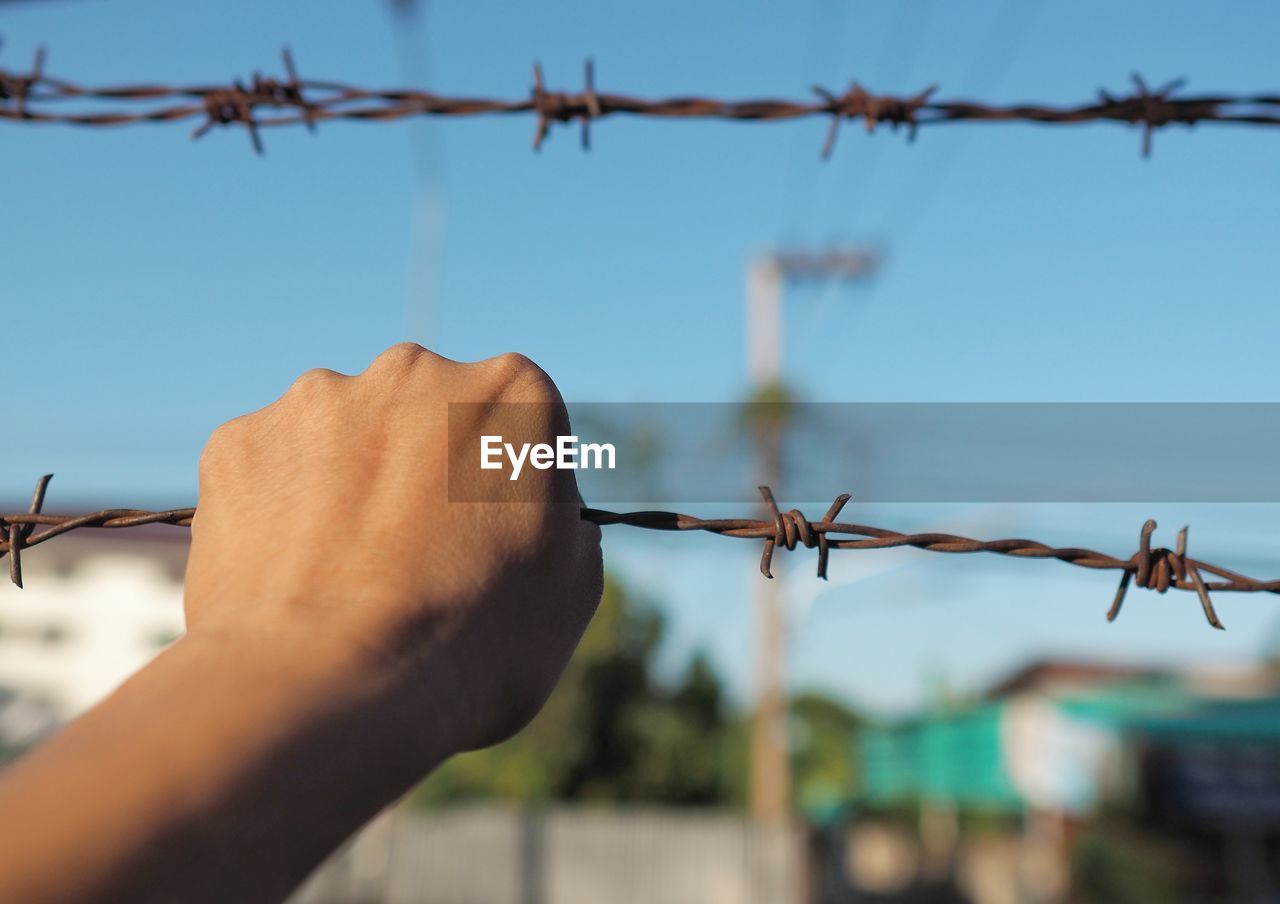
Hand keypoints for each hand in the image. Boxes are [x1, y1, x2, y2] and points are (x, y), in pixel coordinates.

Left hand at [185, 343, 602, 753]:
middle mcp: (416, 370)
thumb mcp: (571, 591)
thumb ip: (565, 523)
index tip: (491, 540)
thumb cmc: (470, 648)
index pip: (520, 424)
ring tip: (348, 577)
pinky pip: (274, 468)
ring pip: (346, 435)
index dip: (509, 488)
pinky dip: (284, 510)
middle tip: (419, 559)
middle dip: (427, 469)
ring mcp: (319, 399)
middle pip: (430, 414)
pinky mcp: (241, 440)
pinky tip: (296, 575)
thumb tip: (543, 514)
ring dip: (352, 484)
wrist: (323, 690)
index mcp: (515, 393)